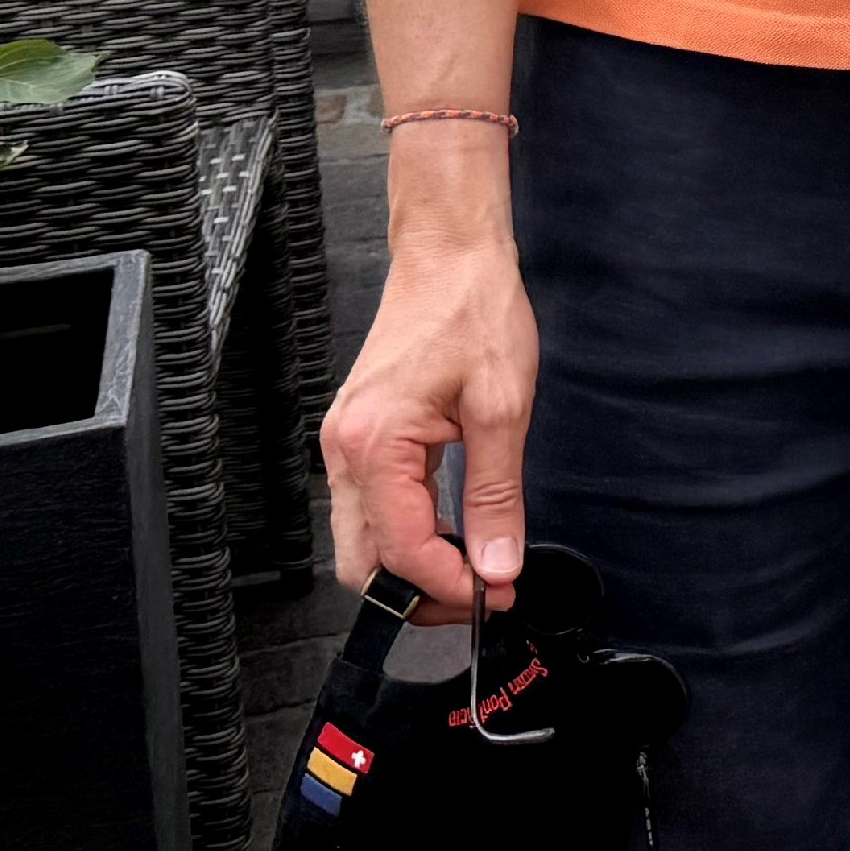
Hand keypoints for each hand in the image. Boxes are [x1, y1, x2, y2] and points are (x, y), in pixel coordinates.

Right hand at [322, 213, 537, 621]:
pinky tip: (453, 530)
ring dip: (413, 566)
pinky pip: (371, 507)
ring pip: (364, 539)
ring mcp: (347, 443)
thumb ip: (496, 496)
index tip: (494, 594)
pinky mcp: (359, 436)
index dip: (448, 586)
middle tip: (479, 595)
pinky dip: (407, 532)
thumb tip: (496, 563)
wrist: (450, 255)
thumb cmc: (472, 310)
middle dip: (419, 592)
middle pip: (364, 561)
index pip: (401, 550)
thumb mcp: (503, 408)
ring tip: (474, 567)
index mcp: (374, 443)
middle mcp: (346, 448)